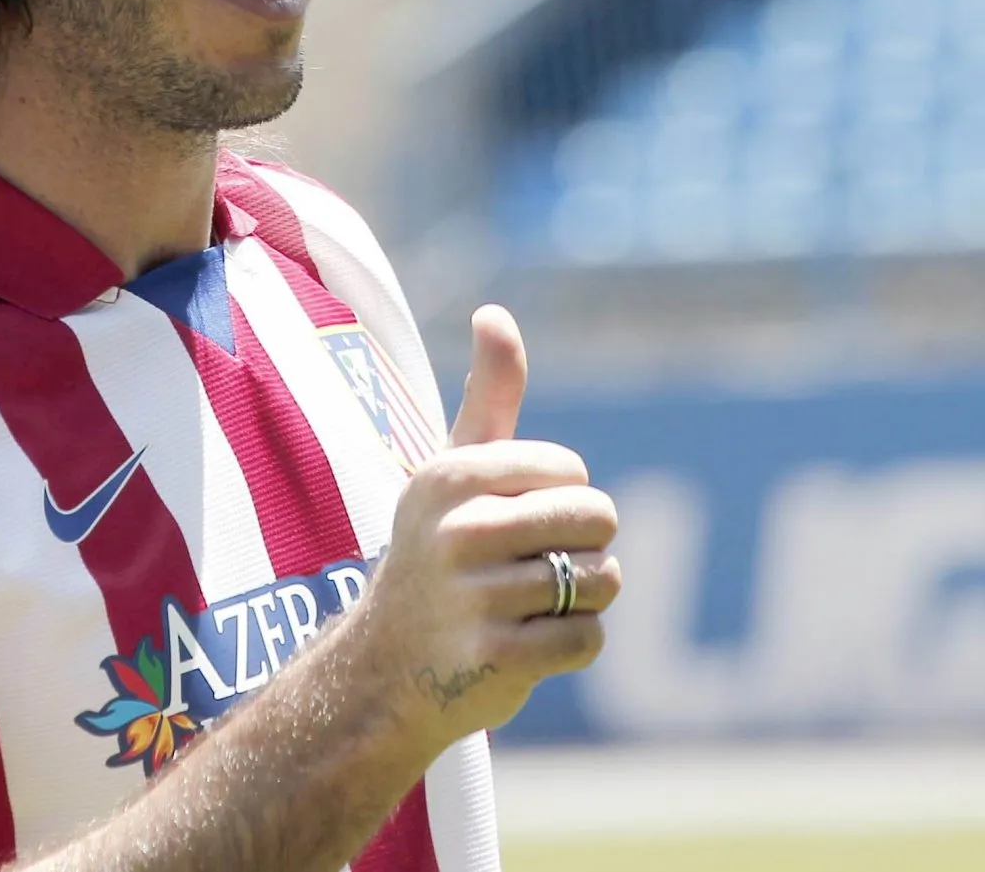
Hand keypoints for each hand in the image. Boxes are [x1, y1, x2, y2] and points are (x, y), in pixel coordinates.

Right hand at [345, 305, 620, 756]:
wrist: (384, 672)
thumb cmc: (435, 556)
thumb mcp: (452, 473)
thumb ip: (488, 396)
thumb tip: (495, 312)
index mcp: (451, 475)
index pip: (573, 472)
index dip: (560, 501)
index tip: (509, 524)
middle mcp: (458, 531)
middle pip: (598, 518)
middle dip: (584, 547)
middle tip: (534, 568)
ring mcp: (475, 598)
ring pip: (600, 580)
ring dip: (581, 599)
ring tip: (528, 607)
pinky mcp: (496, 658)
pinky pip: (589, 639)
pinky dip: (575, 646)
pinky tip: (530, 645)